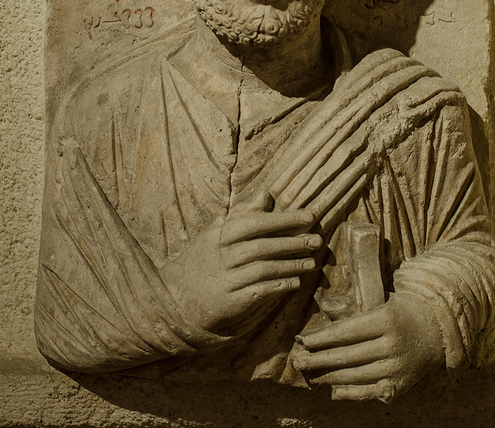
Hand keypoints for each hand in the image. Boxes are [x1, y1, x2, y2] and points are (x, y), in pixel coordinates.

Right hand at [160, 192, 320, 334]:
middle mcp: (223, 256)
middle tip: (317, 240)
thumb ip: (243, 213)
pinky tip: (295, 282)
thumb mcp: (216, 232)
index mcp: (220, 235)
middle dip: (293, 242)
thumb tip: (267, 194)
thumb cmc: (201, 260)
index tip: (309, 216)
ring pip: (265, 269)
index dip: (284, 219)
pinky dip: (280, 286)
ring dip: (291, 265)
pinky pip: (261, 291)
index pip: (256, 223)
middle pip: (264, 246)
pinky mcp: (231, 303)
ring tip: (311, 262)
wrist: (175, 299)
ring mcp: (226, 280)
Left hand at [293, 292, 444, 400]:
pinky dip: (350, 393)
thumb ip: (355, 313)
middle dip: (318, 359)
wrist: (438, 330)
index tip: (301, 341)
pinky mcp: (401, 385)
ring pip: (356, 376)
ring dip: (329, 377)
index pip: (346, 332)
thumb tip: (322, 318)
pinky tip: (333, 390)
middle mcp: (393, 346)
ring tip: (310, 375)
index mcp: (386, 320)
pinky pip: (371, 392)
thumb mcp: (381, 302)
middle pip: (347, 356)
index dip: (321, 338)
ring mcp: (398, 368)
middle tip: (297, 362)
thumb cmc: (402, 311)